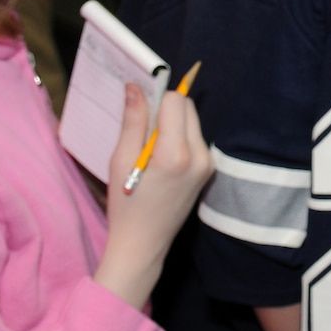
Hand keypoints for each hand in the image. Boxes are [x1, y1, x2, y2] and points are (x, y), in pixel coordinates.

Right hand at [93, 83, 210, 308]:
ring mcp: (208, 164)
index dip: (155, 100)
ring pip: (192, 121)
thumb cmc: (126, 205)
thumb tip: (136, 86)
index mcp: (177, 153)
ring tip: (150, 150)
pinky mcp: (209, 170)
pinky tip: (161, 159)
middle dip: (165, 110)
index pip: (175, 100)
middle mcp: (200, 156)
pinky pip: (195, 138)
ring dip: (172, 124)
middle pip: (187, 107)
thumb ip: (133, 121)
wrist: (143, 245)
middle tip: (142, 133)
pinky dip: (179, 138)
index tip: (139, 112)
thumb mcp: (121, 160)